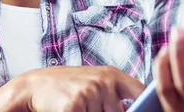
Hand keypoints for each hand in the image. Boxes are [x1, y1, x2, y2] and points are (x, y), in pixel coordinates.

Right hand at [14, 65, 144, 111]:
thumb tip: (139, 108)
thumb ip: (117, 95)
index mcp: (113, 75)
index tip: (146, 109)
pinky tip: (69, 110)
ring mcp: (89, 93)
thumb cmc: (70, 86)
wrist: (36, 85)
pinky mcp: (74, 106)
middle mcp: (104, 82)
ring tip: (79, 107)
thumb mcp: (97, 83)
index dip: (146, 105)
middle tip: (91, 105)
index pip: (141, 92)